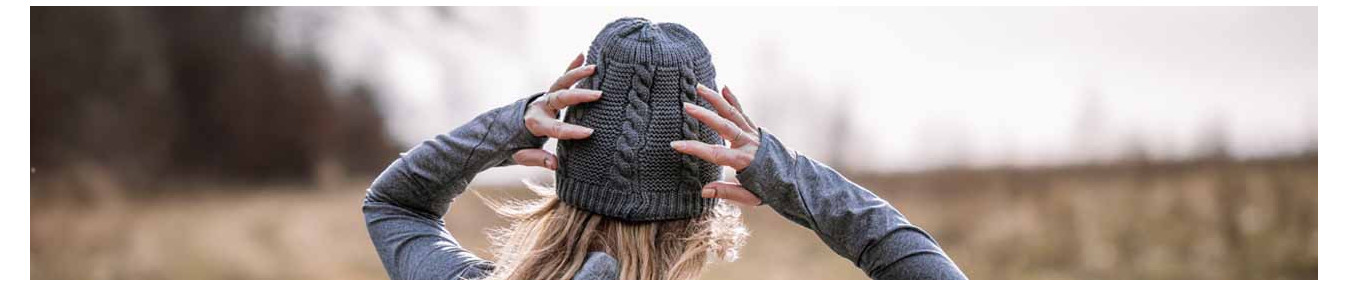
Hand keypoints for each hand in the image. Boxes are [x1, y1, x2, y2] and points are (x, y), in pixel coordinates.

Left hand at [512, 54, 602, 169]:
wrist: (504, 129)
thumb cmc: (515, 146)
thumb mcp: (522, 156)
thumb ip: (539, 159)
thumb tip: (555, 164)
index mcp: (534, 124)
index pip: (555, 128)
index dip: (572, 131)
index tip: (590, 132)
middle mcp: (539, 107)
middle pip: (561, 99)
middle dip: (579, 96)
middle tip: (599, 95)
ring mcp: (545, 98)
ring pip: (561, 83)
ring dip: (577, 74)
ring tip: (594, 68)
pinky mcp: (549, 94)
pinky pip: (562, 79)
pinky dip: (571, 67)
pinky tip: (583, 54)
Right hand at [670, 84, 763, 206]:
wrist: (794, 178)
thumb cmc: (769, 189)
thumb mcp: (750, 196)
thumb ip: (726, 191)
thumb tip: (703, 191)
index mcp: (744, 160)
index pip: (716, 153)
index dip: (695, 149)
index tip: (676, 144)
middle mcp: (749, 143)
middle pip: (724, 126)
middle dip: (704, 115)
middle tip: (686, 106)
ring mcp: (753, 133)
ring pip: (732, 113)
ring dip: (715, 99)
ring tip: (699, 87)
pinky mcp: (755, 129)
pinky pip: (741, 112)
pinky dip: (733, 100)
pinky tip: (724, 87)